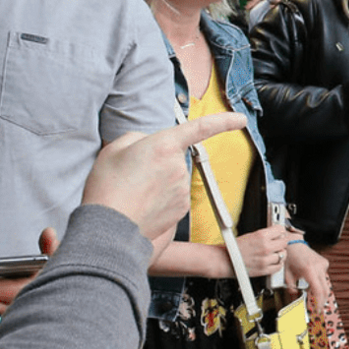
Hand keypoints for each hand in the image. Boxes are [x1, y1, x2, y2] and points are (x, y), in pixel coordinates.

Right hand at [82, 113, 251, 242]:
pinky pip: (173, 195)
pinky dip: (161, 198)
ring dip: (158, 181)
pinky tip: (142, 203)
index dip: (224, 121)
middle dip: (158, 161)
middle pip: (174, 156)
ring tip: (133, 191)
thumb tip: (149, 143)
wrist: (109, 228)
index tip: (240, 120)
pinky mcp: (181, 208)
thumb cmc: (108, 188)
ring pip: (173, 177)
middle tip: (133, 173)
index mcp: (164, 145)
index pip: (201, 127)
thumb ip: (138, 138)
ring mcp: (182, 189)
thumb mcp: (115, 149)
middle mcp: (179, 166)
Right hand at [237, 224, 300, 276]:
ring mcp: (265, 259)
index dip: (280, 231)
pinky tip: (273, 261)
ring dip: (280, 253)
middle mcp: (265, 247)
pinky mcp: (264, 270)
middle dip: (281, 241)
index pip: (280, 230)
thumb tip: (276, 233)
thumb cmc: (234, 248)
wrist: (225, 260)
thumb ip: (265, 235)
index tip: (279, 232)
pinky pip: (279, 266)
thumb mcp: (250, 235)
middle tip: (277, 242)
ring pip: (283, 255)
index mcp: (261, 236)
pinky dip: (278, 264)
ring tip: (274, 252)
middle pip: (284, 242)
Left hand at [286, 242, 332, 313]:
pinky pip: (324, 278)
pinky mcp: (325, 264)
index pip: (318, 290)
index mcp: (309, 270)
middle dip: (321, 301)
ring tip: (311, 297)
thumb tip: (295, 300)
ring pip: (325, 285)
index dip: (318, 302)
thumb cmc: (290, 257)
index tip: (316, 310)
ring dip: (319, 293)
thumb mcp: (287, 275)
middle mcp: (319, 267)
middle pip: (326, 290)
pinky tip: (311, 282)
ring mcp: (323, 265)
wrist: (294, 244)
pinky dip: (319, 284)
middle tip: (316, 308)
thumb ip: (291, 289)